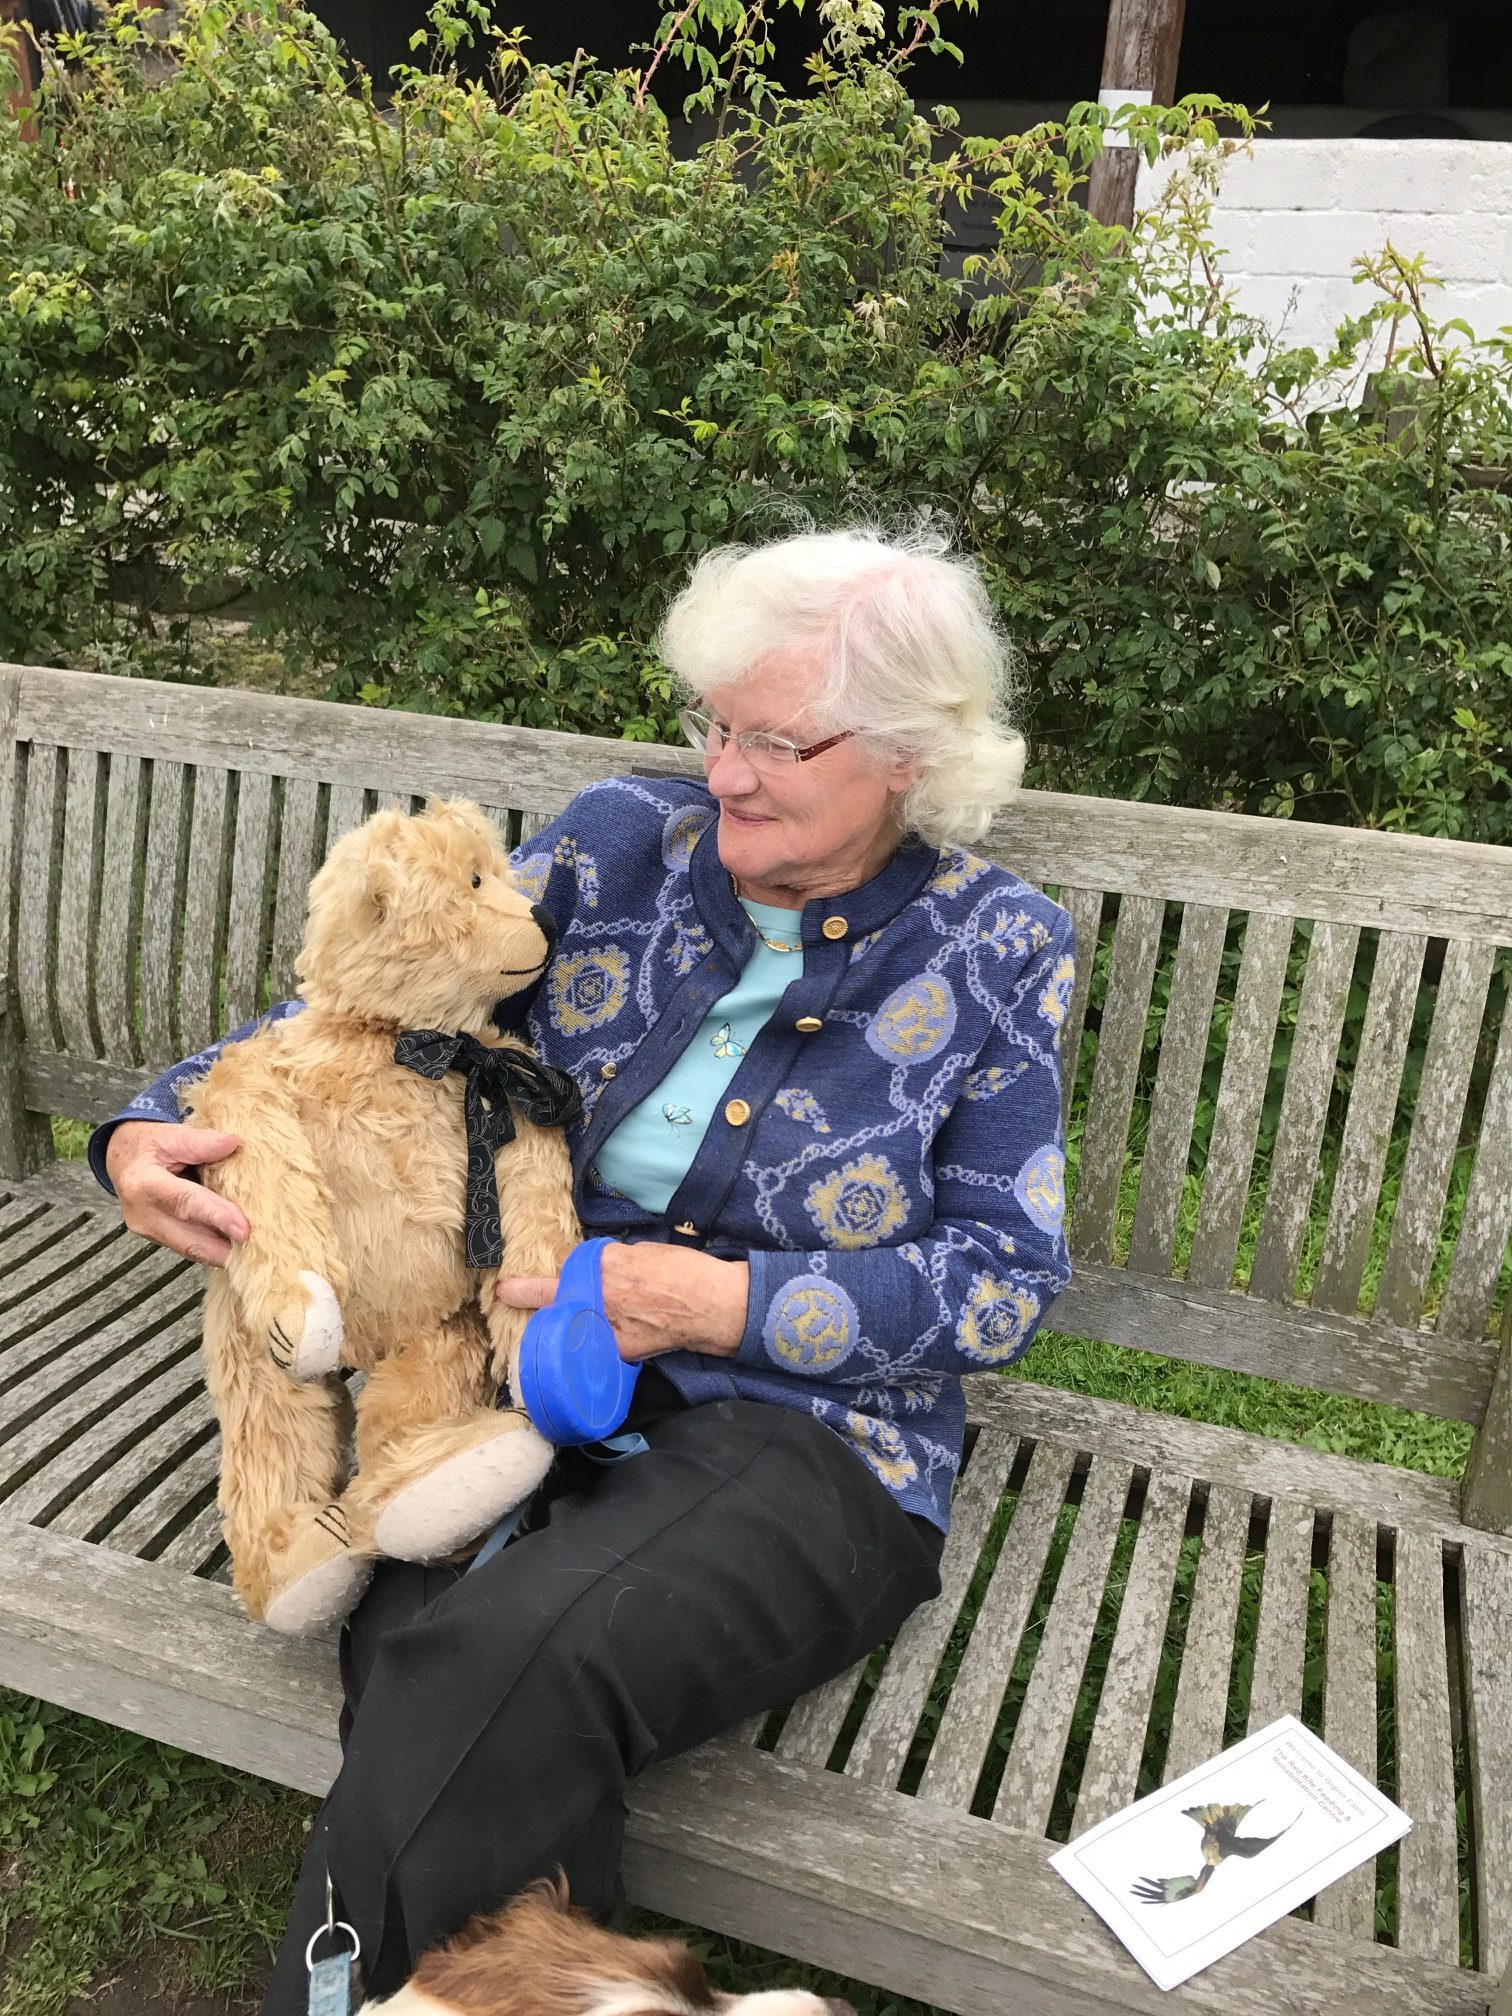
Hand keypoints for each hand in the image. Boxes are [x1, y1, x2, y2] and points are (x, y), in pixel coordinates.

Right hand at [105, 1121, 248, 1265]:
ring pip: (193, 1250)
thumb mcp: (169, 1134)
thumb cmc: (148, 1144)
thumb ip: (199, 1141)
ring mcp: (150, 1231)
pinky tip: (239, 1246)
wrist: (122, 1159)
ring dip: (224, 1253)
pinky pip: (191, 1248)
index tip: (244, 1230)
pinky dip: (215, 1248)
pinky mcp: (159, 1240)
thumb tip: (232, 1143)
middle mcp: (143, 1215)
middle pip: (190, 1241)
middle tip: (263, 1251)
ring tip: (257, 1251)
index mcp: (143, 1184)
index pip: (185, 1203)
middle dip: (226, 1250)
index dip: (216, 1217)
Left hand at [496, 1242, 749, 1360]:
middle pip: (558, 1300)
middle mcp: (604, 1296)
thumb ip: (615, 1262)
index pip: (564, 1272)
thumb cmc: (685, 1272)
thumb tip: (600, 1269)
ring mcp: (612, 1327)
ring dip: (561, 1326)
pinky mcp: (622, 1350)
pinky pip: (596, 1348)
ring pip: (573, 1328)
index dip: (532, 1284)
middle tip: (507, 1294)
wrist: (713, 1305)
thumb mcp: (645, 1253)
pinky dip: (590, 1346)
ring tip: (542, 1328)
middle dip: (531, 1298)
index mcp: (610, 1267)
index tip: (506, 1288)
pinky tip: (585, 1346)